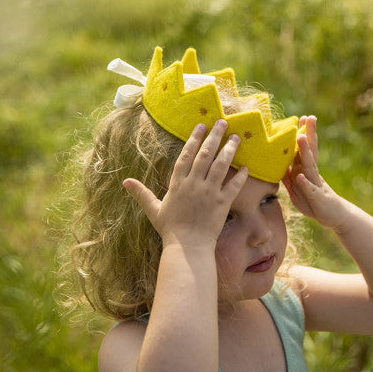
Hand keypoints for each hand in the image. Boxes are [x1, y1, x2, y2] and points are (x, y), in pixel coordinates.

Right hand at [123, 120, 248, 246]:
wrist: (187, 249)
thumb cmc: (170, 230)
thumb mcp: (153, 209)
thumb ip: (141, 193)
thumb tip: (125, 182)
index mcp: (178, 184)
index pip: (186, 155)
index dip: (194, 139)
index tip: (201, 125)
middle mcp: (194, 184)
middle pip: (205, 155)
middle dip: (215, 136)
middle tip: (223, 122)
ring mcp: (209, 193)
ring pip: (221, 166)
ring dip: (229, 150)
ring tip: (237, 138)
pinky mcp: (222, 204)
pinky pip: (234, 187)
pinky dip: (241, 177)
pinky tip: (247, 167)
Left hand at [283, 116, 347, 230]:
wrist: (333, 217)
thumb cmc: (313, 201)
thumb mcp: (296, 188)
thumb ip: (287, 176)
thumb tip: (277, 163)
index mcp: (306, 170)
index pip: (303, 149)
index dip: (302, 134)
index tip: (301, 118)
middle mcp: (312, 173)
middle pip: (310, 151)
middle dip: (309, 134)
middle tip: (308, 117)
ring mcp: (315, 184)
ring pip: (310, 166)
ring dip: (305, 152)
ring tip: (301, 138)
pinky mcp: (317, 198)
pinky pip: (310, 190)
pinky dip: (306, 183)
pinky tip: (301, 177)